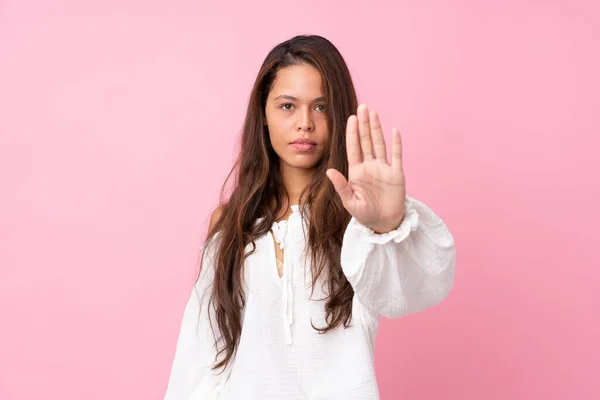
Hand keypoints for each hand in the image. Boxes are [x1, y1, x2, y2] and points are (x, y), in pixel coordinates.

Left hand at [326, 104, 405, 233]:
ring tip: (373, 113)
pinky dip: (396, 143)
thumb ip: (341, 186)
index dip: (352, 133)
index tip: (351, 118)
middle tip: (362, 107)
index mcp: (356, 172)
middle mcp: (369, 166)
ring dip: (377, 129)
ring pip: (379, 144)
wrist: (384, 224)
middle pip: (366, 141)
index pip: (353, 148)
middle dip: (364, 124)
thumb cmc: (365, 215)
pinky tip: (394, 130)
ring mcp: (383, 168)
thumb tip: (329, 171)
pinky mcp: (396, 174)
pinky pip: (396, 155)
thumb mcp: (350, 202)